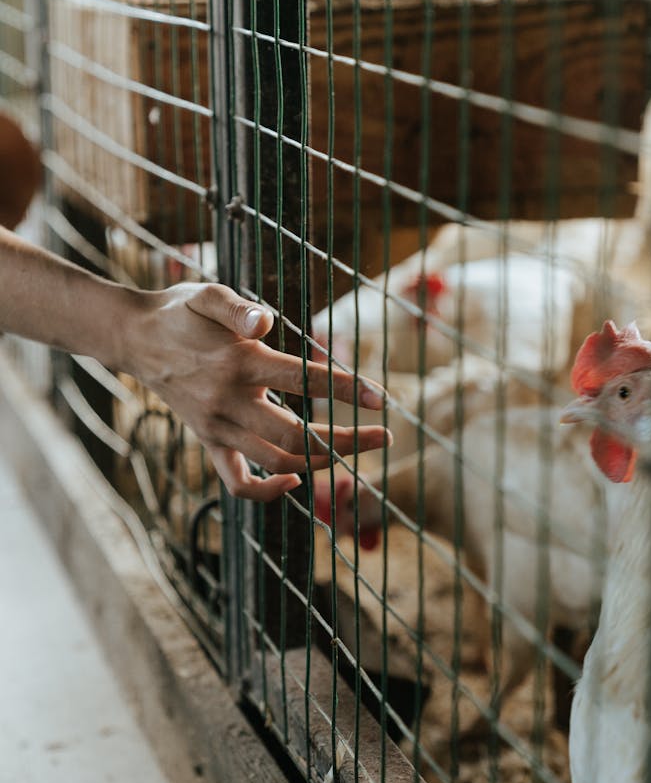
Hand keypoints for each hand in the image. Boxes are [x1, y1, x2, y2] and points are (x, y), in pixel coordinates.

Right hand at [124, 282, 391, 501]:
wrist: (134, 338)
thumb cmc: (179, 311)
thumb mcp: (206, 293)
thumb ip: (238, 306)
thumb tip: (266, 320)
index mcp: (238, 363)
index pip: (304, 380)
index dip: (347, 390)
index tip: (382, 398)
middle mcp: (228, 402)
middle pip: (297, 435)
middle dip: (346, 440)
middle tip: (384, 437)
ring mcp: (217, 428)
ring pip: (276, 461)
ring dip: (321, 462)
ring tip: (354, 450)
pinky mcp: (209, 442)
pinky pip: (238, 482)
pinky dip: (269, 488)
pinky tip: (297, 476)